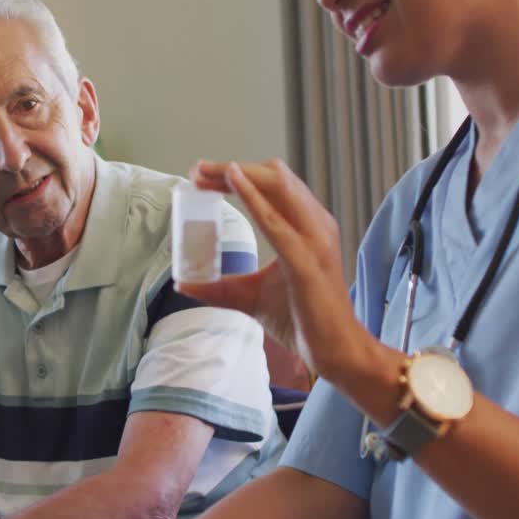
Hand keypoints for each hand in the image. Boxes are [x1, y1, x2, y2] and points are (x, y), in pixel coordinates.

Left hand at [180, 159, 374, 384]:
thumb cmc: (301, 321)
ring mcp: (314, 239)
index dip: (238, 176)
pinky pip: (276, 221)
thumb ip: (219, 288)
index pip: (273, 186)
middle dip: (233, 168)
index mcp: (308, 227)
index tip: (203, 177)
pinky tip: (233, 183)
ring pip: (278, 186)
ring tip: (206, 173)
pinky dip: (253, 198)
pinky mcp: (306, 259)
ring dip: (239, 175)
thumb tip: (184, 283)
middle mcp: (315, 224)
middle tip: (197, 171)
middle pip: (274, 177)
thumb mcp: (251, 297)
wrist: (334, 350)